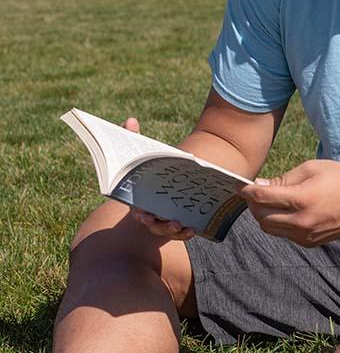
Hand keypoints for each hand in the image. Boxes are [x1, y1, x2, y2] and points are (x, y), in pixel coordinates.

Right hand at [121, 116, 195, 240]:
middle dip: (152, 222)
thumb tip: (131, 120)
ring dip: (170, 229)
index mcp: (138, 198)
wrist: (169, 185)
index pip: (134, 206)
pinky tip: (192, 229)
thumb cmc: (152, 169)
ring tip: (178, 224)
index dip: (138, 211)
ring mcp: (162, 220)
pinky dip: (184, 233)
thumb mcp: (145, 154)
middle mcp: (148, 212)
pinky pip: (179, 233)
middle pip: (148, 221)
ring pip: (164, 229)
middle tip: (155, 219)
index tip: (141, 213)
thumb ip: (135, 140)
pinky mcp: (176, 224)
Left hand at [240, 159, 339, 246]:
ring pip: (269, 228)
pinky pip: (283, 234)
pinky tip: (283, 210)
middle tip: (253, 192)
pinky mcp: (309, 243)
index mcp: (302, 199)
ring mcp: (305, 235)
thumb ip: (284, 178)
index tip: (239, 185)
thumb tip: (260, 186)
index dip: (246, 191)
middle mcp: (301, 221)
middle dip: (252, 204)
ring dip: (262, 215)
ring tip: (266, 201)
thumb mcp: (312, 168)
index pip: (262, 198)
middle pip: (261, 216)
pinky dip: (277, 222)